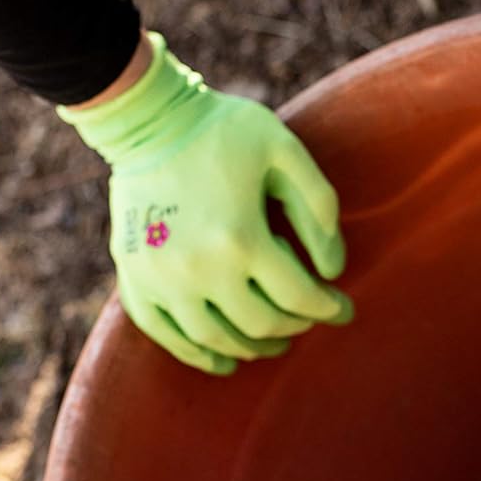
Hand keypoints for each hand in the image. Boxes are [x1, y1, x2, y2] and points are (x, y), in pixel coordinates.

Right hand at [59, 32, 349, 373]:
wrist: (146, 119)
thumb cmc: (224, 130)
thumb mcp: (286, 151)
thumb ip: (319, 208)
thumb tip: (334, 270)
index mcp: (241, 238)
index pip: (299, 296)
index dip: (328, 308)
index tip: (344, 309)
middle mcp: (198, 268)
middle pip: (261, 324)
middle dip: (295, 327)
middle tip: (310, 318)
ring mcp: (161, 279)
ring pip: (216, 340)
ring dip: (253, 348)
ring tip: (275, 341)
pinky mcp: (135, 278)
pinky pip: (166, 334)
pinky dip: (197, 356)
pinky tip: (225, 361)